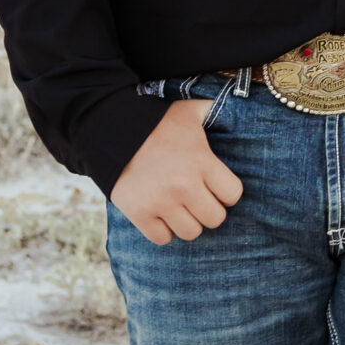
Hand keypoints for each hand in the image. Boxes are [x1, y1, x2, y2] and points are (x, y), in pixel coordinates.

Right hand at [110, 99, 243, 244]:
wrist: (111, 130)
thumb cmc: (156, 122)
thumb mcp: (188, 111)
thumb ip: (213, 111)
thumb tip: (234, 106)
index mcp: (201, 161)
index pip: (233, 194)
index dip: (226, 192)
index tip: (216, 186)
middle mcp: (184, 185)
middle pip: (215, 218)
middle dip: (209, 209)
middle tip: (197, 198)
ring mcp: (161, 202)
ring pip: (191, 232)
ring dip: (187, 221)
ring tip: (179, 206)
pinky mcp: (139, 214)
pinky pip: (163, 238)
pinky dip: (163, 230)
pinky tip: (160, 214)